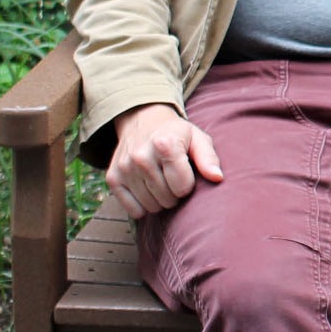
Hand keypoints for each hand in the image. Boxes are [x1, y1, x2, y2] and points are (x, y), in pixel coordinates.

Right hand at [105, 103, 222, 219]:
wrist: (143, 120)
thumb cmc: (176, 134)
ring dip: (160, 200)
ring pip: (151, 207)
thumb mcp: (197, 138)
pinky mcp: (113, 178)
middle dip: (175, 193)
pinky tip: (147, 188)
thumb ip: (208, 158)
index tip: (186, 172)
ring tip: (161, 181)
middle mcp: (141, 156)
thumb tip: (217, 178)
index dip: (188, 184)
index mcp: (165, 144)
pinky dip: (143, 206)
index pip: (182, 187)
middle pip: (167, 199)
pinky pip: (133, 211)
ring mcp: (124, 168)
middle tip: (173, 177)